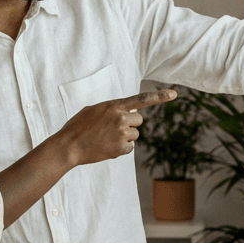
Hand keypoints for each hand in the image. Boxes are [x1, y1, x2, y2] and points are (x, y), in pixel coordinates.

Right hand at [57, 88, 176, 164]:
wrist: (69, 146)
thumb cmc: (78, 127)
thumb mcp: (94, 110)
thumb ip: (113, 109)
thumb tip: (130, 113)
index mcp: (114, 105)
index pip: (142, 99)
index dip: (160, 96)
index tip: (174, 94)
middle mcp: (121, 118)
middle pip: (139, 120)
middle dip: (130, 124)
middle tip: (112, 128)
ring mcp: (121, 134)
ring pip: (134, 135)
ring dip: (125, 137)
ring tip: (106, 138)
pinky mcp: (121, 148)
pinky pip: (130, 147)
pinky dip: (121, 148)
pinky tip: (107, 146)